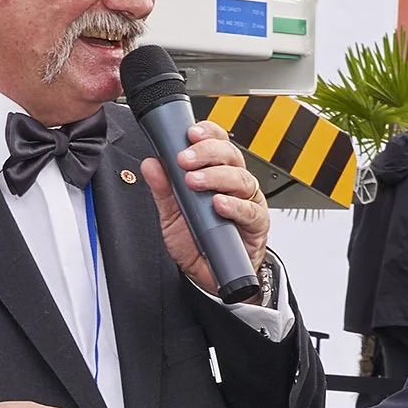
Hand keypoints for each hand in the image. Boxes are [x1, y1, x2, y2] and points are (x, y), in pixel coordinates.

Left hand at [138, 120, 269, 293]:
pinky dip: (234, 205)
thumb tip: (151, 165)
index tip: (190, 134)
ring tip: (195, 182)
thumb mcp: (172, 214)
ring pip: (240, 179)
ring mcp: (247, 201)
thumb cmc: (196, 240)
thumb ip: (163, 189)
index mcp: (216, 172)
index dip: (207, 133)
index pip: (217, 142)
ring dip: (216, 177)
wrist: (209, 274)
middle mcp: (234, 183)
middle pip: (230, 155)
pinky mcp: (256, 223)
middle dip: (207, 152)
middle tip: (185, 160)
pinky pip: (250, 210)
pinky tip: (219, 204)